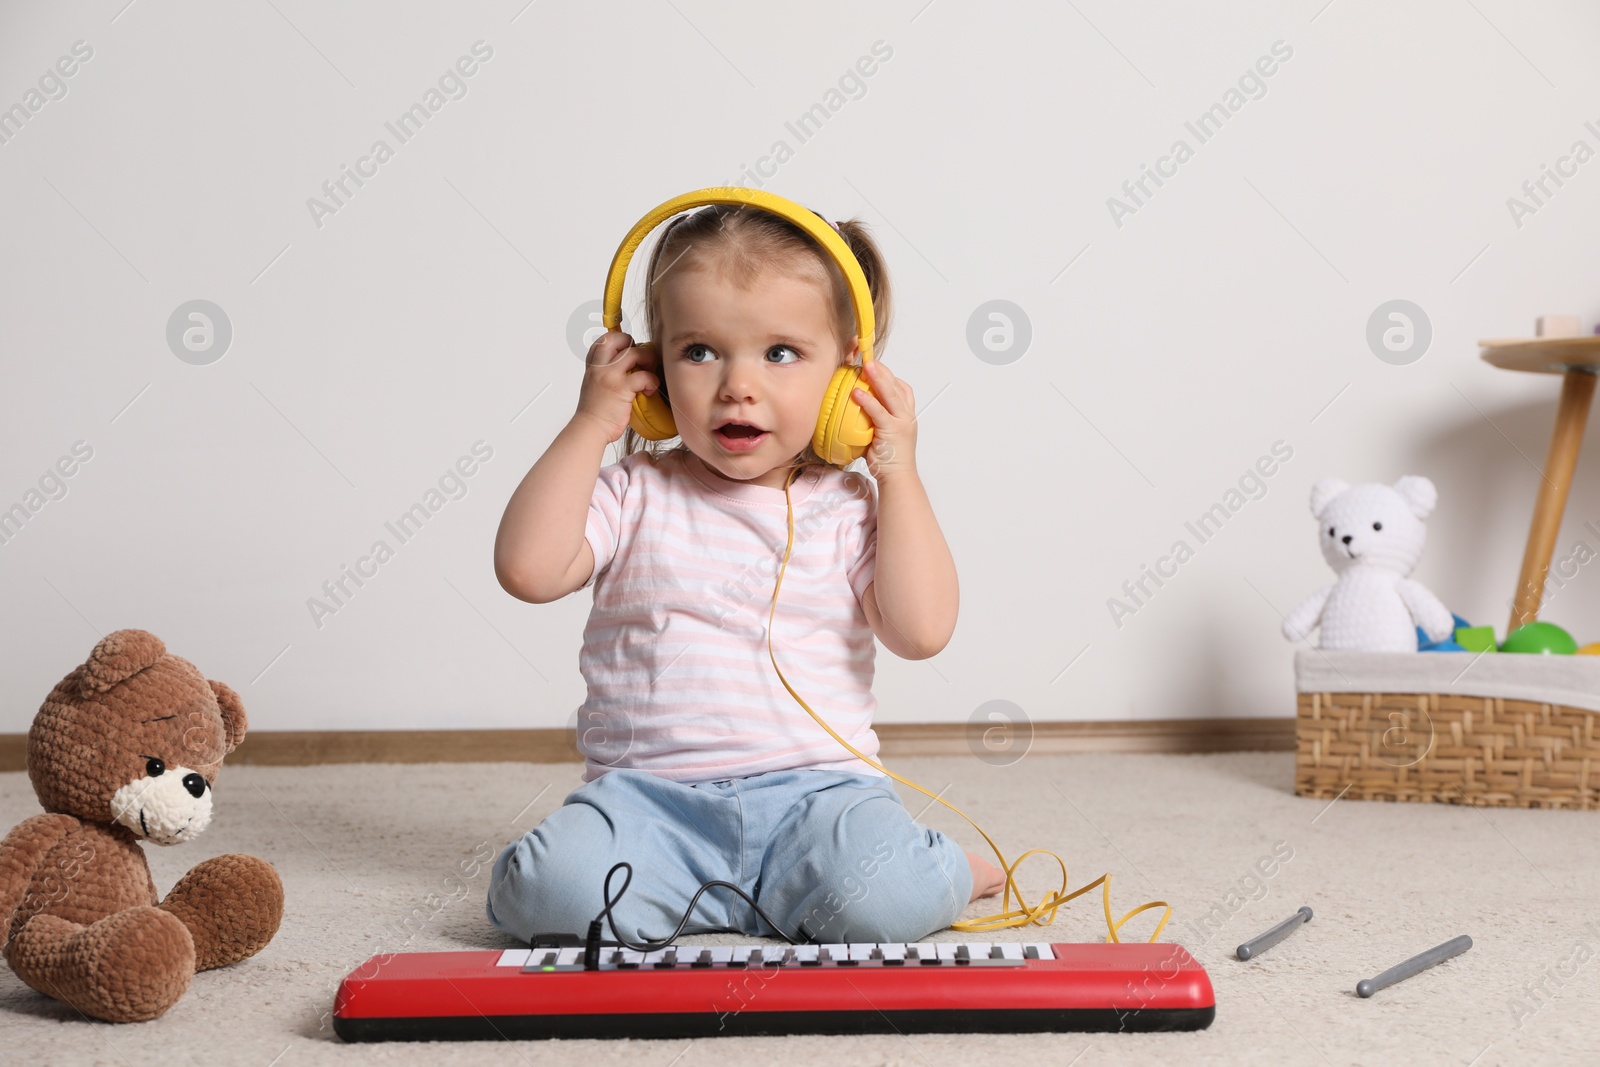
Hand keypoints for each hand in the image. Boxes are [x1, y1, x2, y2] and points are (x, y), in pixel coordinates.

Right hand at [575, 330, 659, 442]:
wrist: (590, 428)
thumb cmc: (595, 411)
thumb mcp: (595, 385)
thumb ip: (606, 373)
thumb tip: (628, 366)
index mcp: (593, 366)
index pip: (603, 340)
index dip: (619, 341)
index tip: (628, 350)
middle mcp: (600, 367)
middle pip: (617, 338)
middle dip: (633, 343)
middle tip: (641, 358)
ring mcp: (610, 376)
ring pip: (634, 352)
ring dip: (648, 359)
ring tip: (649, 371)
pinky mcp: (622, 389)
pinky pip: (644, 375)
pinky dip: (652, 380)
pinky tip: (650, 389)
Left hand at [849, 358, 916, 479]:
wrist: (897, 477)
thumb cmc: (888, 457)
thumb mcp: (882, 432)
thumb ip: (874, 418)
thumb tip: (856, 407)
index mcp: (906, 414)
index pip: (900, 388)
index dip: (888, 375)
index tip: (874, 366)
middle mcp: (906, 415)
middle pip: (896, 386)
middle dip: (882, 371)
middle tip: (868, 359)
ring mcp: (901, 422)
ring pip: (891, 395)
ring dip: (878, 378)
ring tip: (865, 367)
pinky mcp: (892, 431)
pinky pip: (879, 412)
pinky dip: (868, 401)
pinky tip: (857, 393)